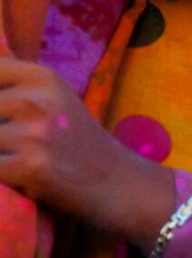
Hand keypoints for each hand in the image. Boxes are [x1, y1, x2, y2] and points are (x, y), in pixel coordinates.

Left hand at [0, 57, 173, 248]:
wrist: (115, 179)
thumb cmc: (76, 140)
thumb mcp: (54, 98)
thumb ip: (17, 88)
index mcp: (43, 77)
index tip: (7, 114)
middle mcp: (38, 100)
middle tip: (15, 142)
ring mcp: (35, 133)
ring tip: (17, 157)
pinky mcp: (30, 166)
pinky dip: (0, 176)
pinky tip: (19, 176)